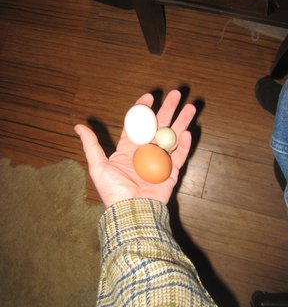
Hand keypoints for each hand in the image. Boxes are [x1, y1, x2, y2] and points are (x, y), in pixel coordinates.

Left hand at [75, 90, 195, 206]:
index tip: (151, 96)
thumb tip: (78, 126)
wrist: (131, 212)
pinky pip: (180, 156)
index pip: (138, 124)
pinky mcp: (171, 173)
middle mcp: (145, 152)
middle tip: (176, 94)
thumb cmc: (113, 191)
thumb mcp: (98, 166)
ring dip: (181, 123)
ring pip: (172, 138)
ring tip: (190, 108)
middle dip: (168, 110)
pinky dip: (184, 145)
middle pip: (159, 126)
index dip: (143, 110)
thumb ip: (91, 145)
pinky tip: (188, 132)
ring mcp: (160, 162)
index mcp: (129, 149)